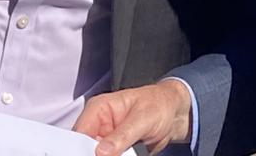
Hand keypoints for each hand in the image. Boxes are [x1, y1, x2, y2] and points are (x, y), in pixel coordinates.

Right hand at [74, 80, 192, 155]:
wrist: (175, 113)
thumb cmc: (160, 104)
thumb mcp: (143, 118)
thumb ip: (122, 134)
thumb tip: (102, 151)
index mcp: (99, 108)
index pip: (80, 131)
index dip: (83, 147)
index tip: (96, 155)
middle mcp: (98, 124)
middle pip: (85, 147)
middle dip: (96, 155)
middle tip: (114, 155)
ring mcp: (105, 139)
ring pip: (96, 155)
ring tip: (126, 152)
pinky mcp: (114, 150)